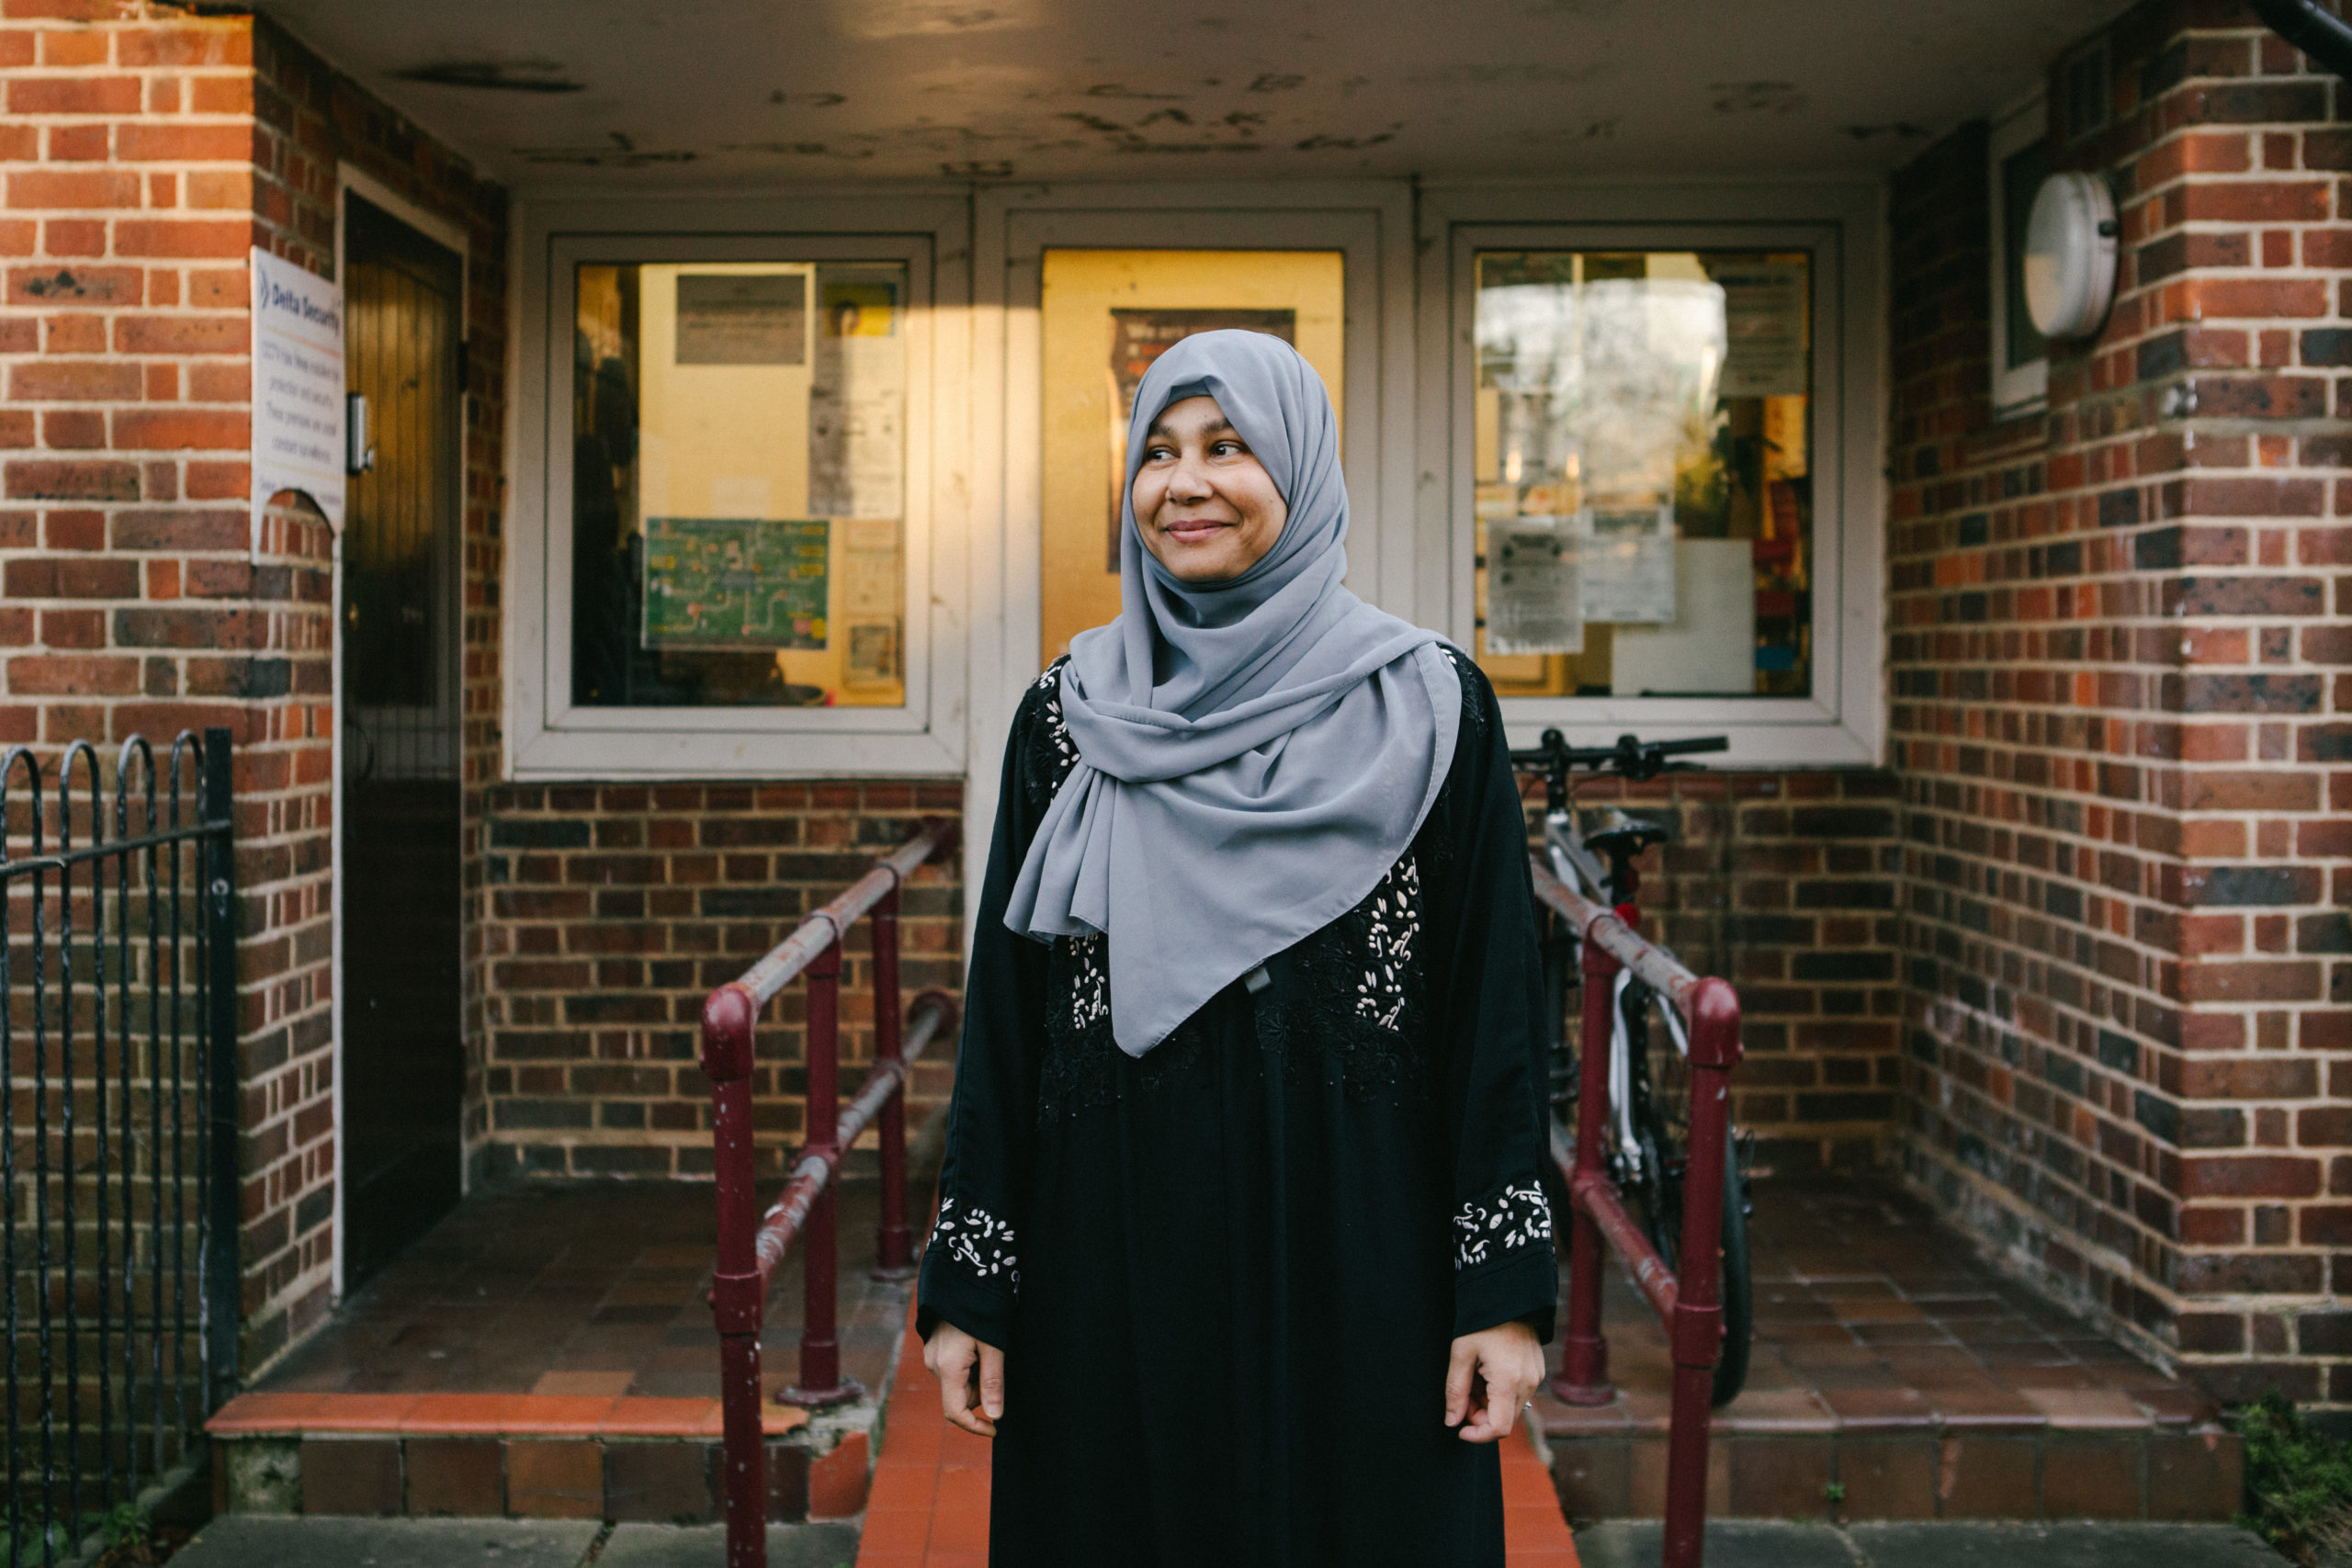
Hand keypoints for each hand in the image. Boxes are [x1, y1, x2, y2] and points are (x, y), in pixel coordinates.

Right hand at [922, 1319, 1004, 1436]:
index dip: (976, 1427)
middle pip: (959, 1397)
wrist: (962, 1277)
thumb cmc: (981, 1310)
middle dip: (980, 1392)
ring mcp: (932, 1357)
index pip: (956, 1413)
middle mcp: (934, 1365)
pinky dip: (968, 1368)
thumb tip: (994, 1416)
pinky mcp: (934, 1349)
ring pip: (958, 1384)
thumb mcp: (993, 1347)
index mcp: (947, 1368)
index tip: (995, 1429)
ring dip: (975, 1378)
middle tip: (996, 1364)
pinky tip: (976, 1346)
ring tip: (986, 1349)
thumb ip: (993, 1383)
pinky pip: (953, 1371)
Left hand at [1443, 1318, 1545, 1442]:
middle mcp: (1528, 1383)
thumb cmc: (1480, 1322)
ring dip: (1489, 1403)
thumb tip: (1452, 1422)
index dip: (1477, 1435)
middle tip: (1462, 1393)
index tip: (1459, 1428)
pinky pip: (1518, 1394)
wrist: (1507, 1294)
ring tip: (1474, 1376)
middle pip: (1504, 1420)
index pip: (1499, 1429)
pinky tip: (1486, 1372)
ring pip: (1510, 1408)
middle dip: (1480, 1415)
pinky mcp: (1537, 1371)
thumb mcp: (1460, 1353)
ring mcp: (1536, 1377)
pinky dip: (1499, 1392)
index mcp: (1509, 1380)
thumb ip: (1455, 1391)